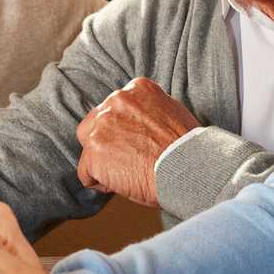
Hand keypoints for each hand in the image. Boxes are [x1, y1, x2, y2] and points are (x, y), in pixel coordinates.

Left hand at [76, 77, 199, 207]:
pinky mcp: (94, 152)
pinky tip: (122, 184)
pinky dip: (100, 183)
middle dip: (107, 141)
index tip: (139, 143)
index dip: (125, 130)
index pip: (116, 108)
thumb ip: (149, 111)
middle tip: (130, 159)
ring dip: (103, 161)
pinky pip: (85, 173)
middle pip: (95, 122)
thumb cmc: (187, 149)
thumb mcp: (172, 113)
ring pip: (89, 146)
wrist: (188, 168)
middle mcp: (116, 101)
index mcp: (137, 88)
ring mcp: (102, 126)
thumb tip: (138, 125)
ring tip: (128, 173)